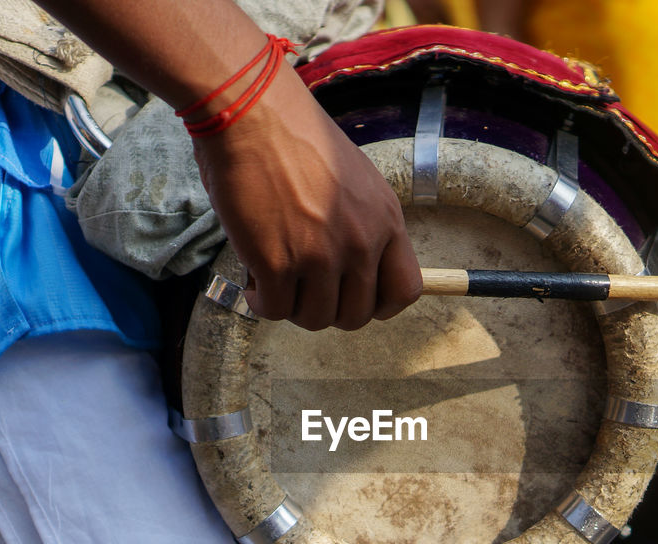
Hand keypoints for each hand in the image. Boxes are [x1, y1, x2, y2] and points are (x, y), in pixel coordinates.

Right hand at [190, 64, 421, 330]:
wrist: (252, 112)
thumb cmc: (295, 137)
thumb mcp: (354, 179)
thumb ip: (362, 222)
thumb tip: (351, 267)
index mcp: (386, 220)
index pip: (405, 291)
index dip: (379, 305)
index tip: (352, 297)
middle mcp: (361, 242)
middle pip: (355, 315)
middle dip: (327, 309)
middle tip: (303, 288)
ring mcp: (320, 255)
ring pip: (314, 318)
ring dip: (292, 307)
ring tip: (275, 280)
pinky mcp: (277, 262)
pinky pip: (275, 309)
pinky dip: (261, 302)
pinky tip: (254, 281)